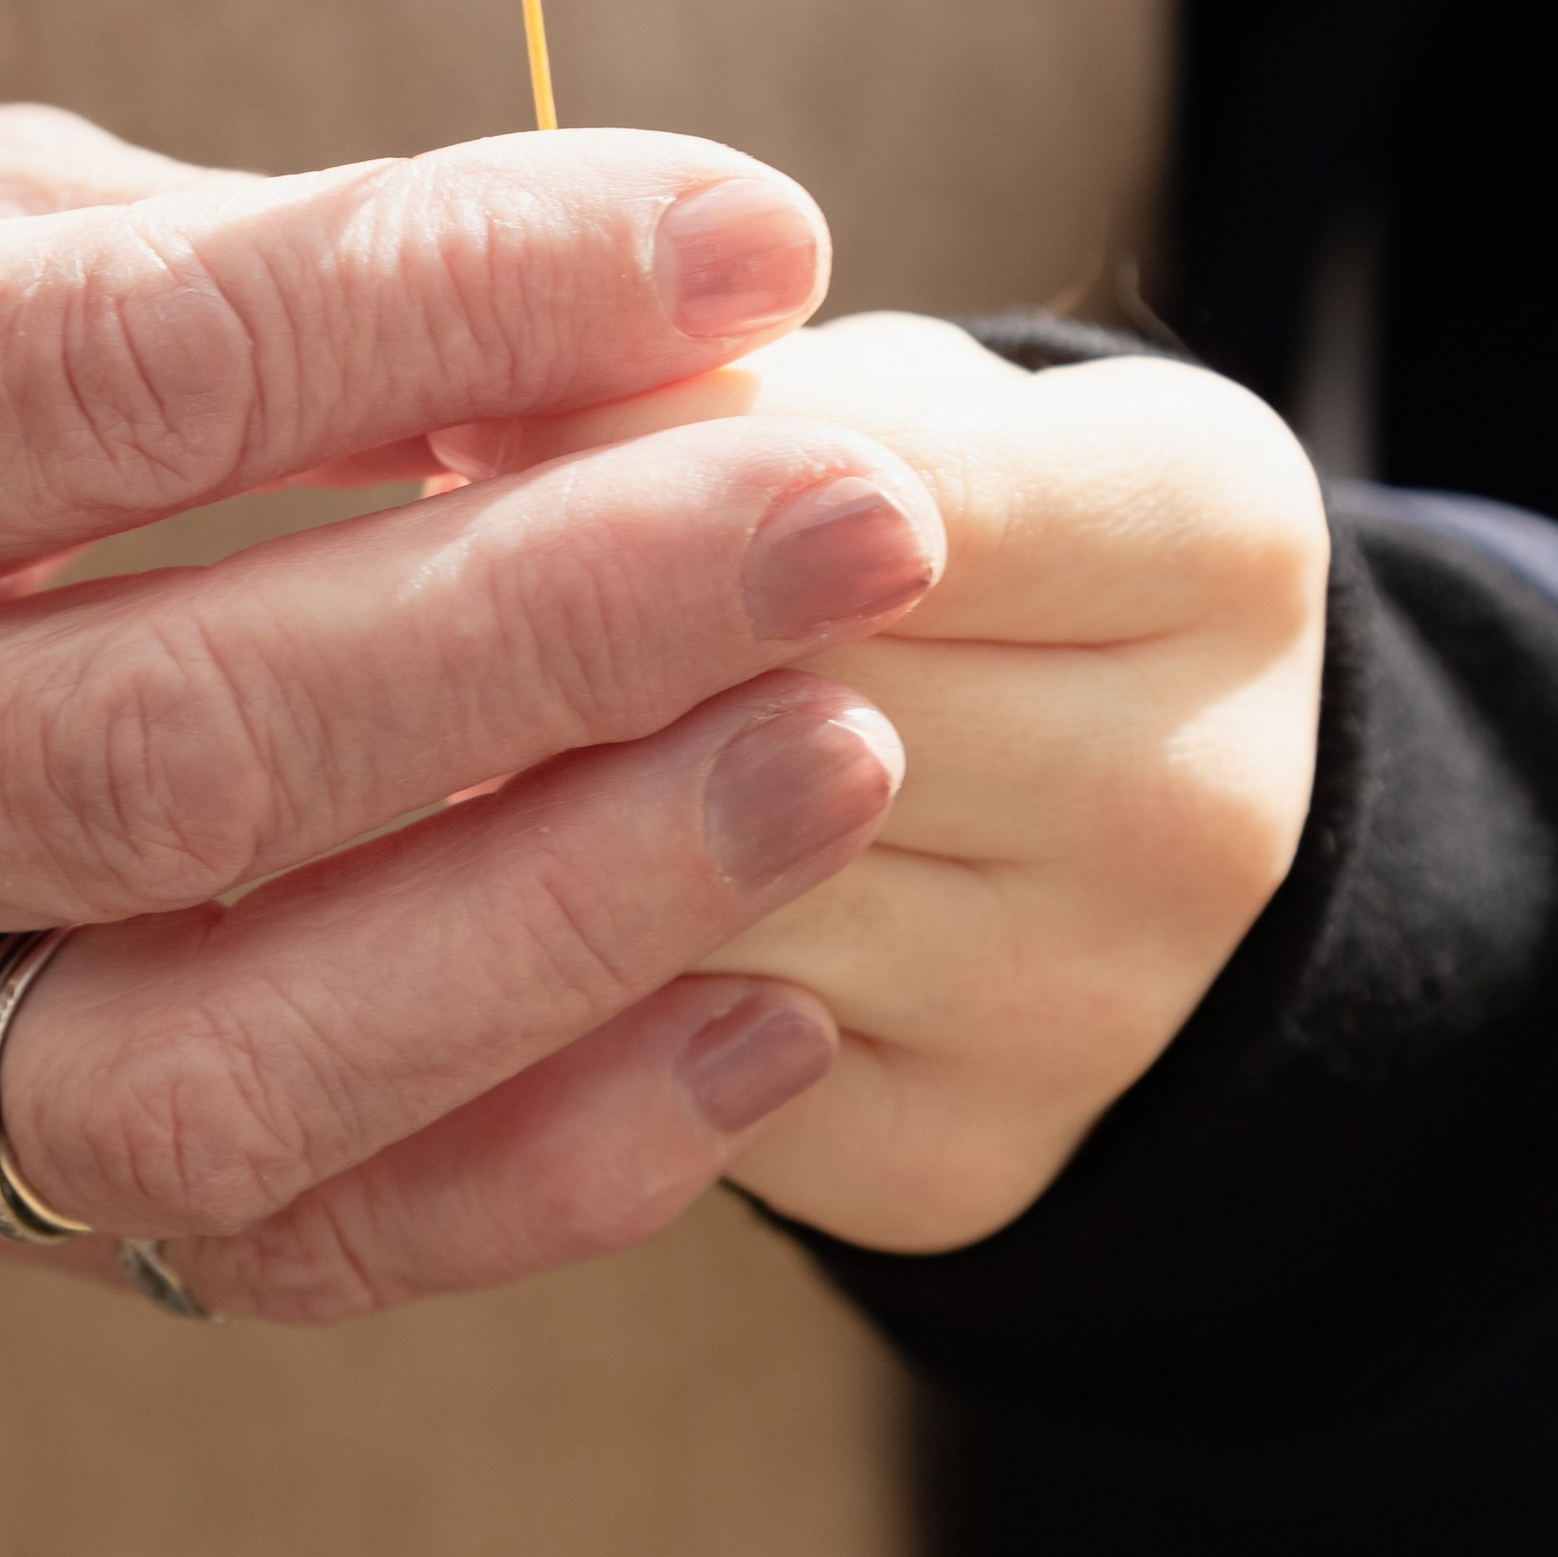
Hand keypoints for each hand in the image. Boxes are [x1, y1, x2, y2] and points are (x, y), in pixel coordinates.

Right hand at [0, 107, 944, 1319]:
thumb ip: (264, 273)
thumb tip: (651, 345)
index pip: (118, 382)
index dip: (457, 302)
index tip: (745, 245)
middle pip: (175, 746)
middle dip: (567, 631)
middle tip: (862, 521)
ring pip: (211, 1062)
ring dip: (572, 917)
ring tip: (845, 751)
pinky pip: (252, 1248)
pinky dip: (533, 1164)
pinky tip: (760, 1017)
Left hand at [440, 315, 1329, 1252]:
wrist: (1091, 816)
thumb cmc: (939, 537)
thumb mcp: (891, 399)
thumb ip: (714, 393)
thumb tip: (457, 406)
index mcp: (1216, 536)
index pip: (879, 476)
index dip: (633, 441)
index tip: (451, 404)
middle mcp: (1199, 795)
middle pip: (786, 698)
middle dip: (552, 641)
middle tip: (341, 584)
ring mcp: (1091, 1009)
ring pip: (704, 896)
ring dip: (501, 814)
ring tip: (362, 733)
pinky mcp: (959, 1163)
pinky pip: (670, 1074)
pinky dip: (533, 981)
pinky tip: (434, 903)